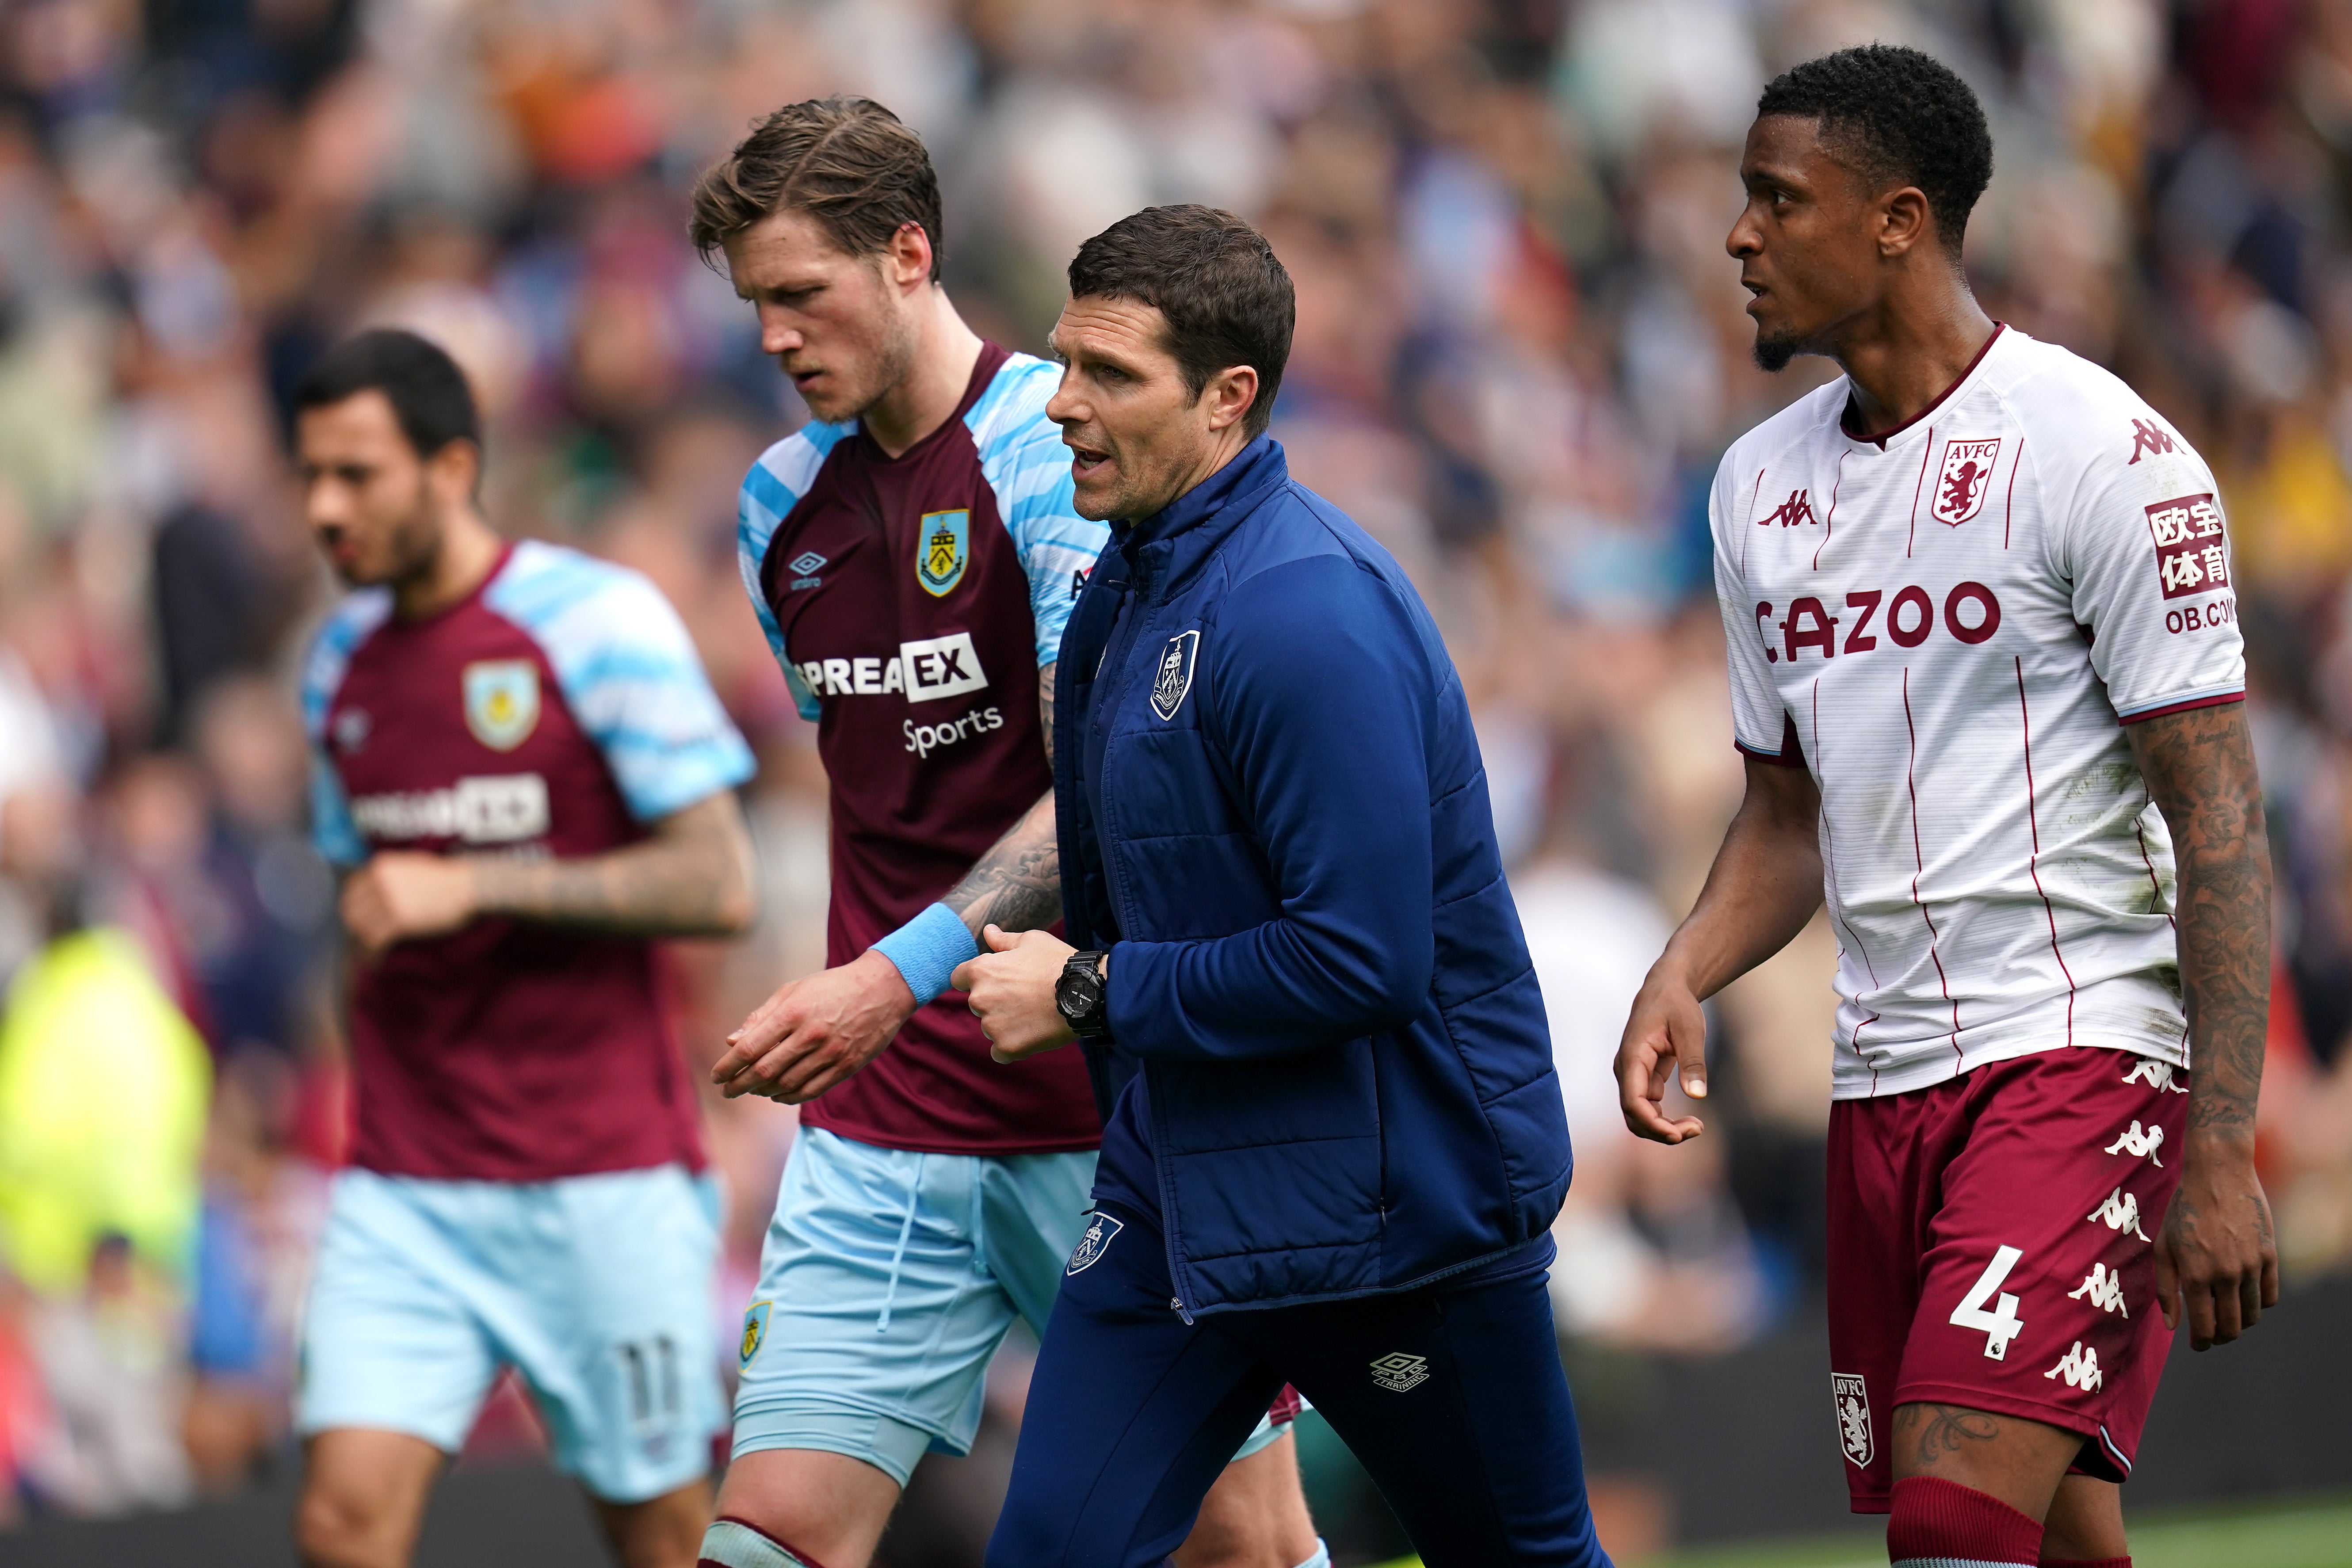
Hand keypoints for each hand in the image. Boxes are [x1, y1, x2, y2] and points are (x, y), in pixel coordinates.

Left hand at [341, 853, 479, 957]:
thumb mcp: (411, 865)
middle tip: (365, 935)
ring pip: (362, 926)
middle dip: (357, 924)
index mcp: (381, 866)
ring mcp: (388, 901)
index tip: (359, 916)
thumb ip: (389, 874)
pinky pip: (376, 940)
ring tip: (372, 948)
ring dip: (366, 939)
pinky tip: (379, 957)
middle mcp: (380, 882)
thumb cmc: (446, 878)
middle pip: (352, 908)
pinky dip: (375, 951)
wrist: (469, 887)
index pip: (352, 888)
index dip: (353, 905)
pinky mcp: (399, 921)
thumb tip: (372, 890)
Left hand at [711, 949, 916, 1101]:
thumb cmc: (831, 987)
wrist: (882, 989)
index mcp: (792, 1012)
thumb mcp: (793, 990)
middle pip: (764, 1071)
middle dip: (739, 1085)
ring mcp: (830, 1052)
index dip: (728, 1066)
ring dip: (763, 1091)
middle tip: (728, 1091)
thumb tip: (731, 1043)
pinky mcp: (846, 1066)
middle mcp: (810, 1034)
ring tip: (754, 1090)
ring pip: (786, 1084)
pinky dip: (789, 1097)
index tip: (716, 1076)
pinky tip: (778, 1095)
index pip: (749, 1047)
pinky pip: (811, 1090)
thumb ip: (761, 1017)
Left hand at [953, 924, 1077, 1062]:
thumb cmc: (1058, 962)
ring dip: (1005, 1024)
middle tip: (1026, 997)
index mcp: (981, 970)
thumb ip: (1004, 940)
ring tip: (1034, 1014)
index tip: (997, 981)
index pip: (959, 978)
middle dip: (995, 1001)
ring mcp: (992, 1025)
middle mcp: (979, 998)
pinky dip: (1013, 1046)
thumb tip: (988, 931)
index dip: (976, 978)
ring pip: (990, 1027)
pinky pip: (1000, 1051)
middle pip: (977, 1003)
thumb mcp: (1032, 941)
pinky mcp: (1006, 1047)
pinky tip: (1033, 1034)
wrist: (1085, 994)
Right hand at [1614, 960, 1708, 1143]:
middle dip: (1661, 1131)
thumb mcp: (1690, 1029)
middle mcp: (1626, 1070)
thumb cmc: (1676, 1005)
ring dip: (1663, 1128)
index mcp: (1632, 1057)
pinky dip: (1665, 1120)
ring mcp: (1632, 1076)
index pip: (1633, 1101)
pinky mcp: (1643, 1079)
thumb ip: (1692, 1061)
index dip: (1653, 1124)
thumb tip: (1697, 1095)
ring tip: (1696, 1127)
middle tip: (1697, 1129)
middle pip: (1633, 1115)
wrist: (1665, 988)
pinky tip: (1690, 1120)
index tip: (1680, 1134)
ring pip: (1639, 1116)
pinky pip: (1648, 1108)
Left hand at [2154, 1136, 2278, 1350]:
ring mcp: (2251, 1266)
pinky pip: (2270, 1295)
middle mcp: (2225, 1274)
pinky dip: (2259, 1304)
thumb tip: (2172, 1326)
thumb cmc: (2183, 1210)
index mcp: (2195, 1274)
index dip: (2201, 1343)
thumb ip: (2165, 1289)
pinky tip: (2245, 1297)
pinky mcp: (2270, 1256)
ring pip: (2251, 1315)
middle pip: (2231, 1327)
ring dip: (2239, 1323)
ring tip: (2226, 1317)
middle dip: (2220, 1337)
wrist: (2218, 1175)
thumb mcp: (2162, 1246)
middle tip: (2212, 1335)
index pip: (2204, 1327)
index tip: (2197, 1345)